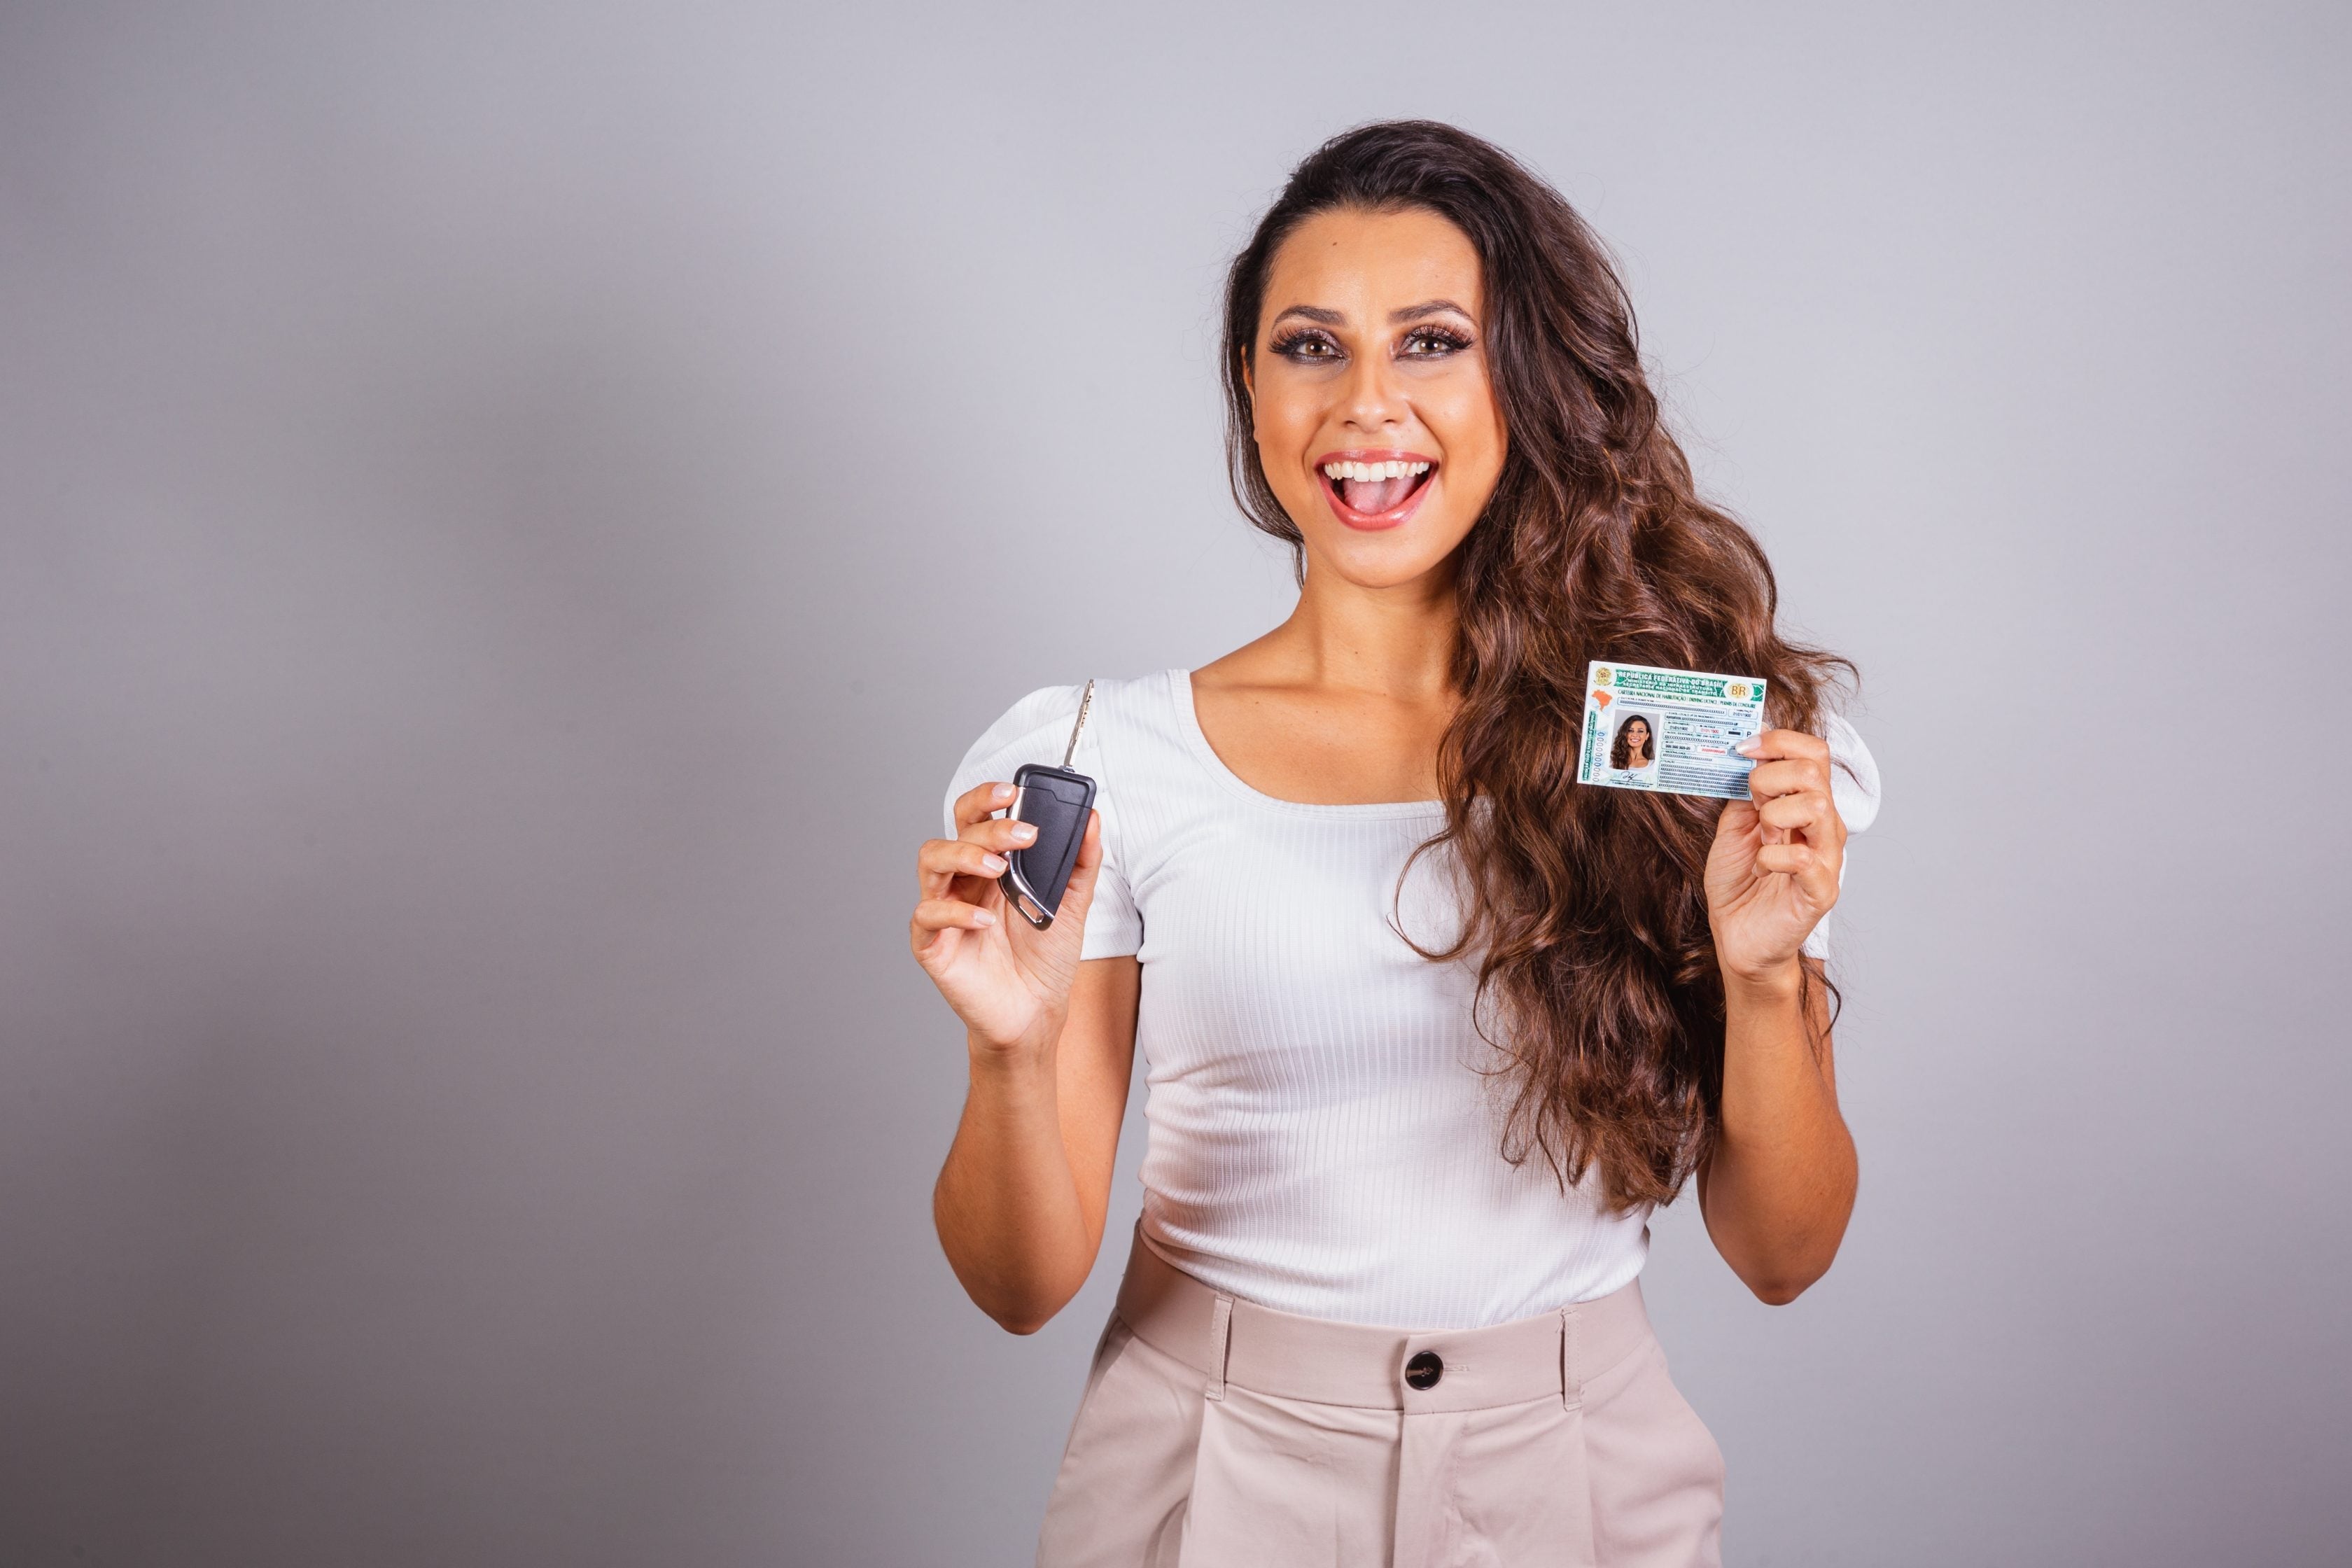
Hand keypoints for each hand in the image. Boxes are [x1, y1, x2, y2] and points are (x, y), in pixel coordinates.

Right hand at [910, 783, 1103, 1055]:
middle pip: (955, 832)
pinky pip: (928, 915)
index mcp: (990, 866)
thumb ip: (1082, 861)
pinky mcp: (933, 945)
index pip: (975, 817)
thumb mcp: (1072, 904)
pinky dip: (957, 912)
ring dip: (964, 856)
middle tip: (1022, 835)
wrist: (1036, 1013)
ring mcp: (945, 912)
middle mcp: (963, 883)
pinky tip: (986, 920)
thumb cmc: (1045, 958)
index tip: (1012, 790)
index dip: (985, 797)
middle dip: (987, 826)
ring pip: (931, 862)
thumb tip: (1093, 817)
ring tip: (998, 869)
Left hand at [1704, 729, 1844, 988]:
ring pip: (1817, 806)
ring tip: (1761, 838)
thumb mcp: (1734, 827)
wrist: (1737, 937)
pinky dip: (1773, 857)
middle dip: (1769, 777)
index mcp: (1804, 805)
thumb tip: (1748, 755)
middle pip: (1814, 771)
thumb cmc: (1740, 884)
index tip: (1743, 750)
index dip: (1779, 741)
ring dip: (1775, 815)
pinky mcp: (1821, 890)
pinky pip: (1805, 858)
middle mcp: (1823, 826)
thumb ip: (1745, 794)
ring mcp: (1826, 857)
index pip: (1814, 753)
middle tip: (1752, 804)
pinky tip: (1761, 867)